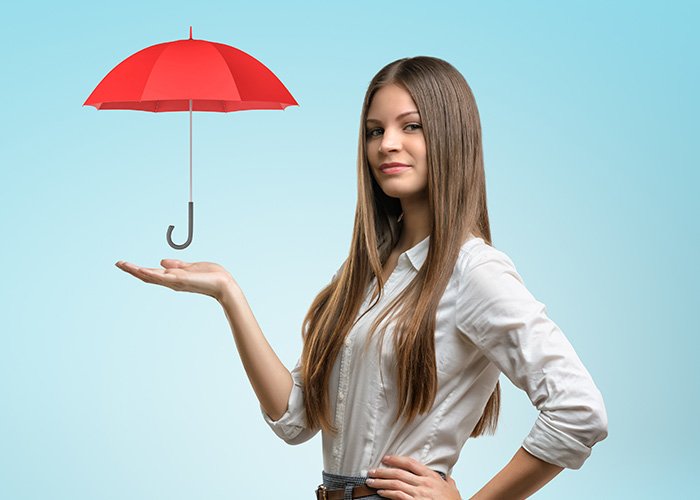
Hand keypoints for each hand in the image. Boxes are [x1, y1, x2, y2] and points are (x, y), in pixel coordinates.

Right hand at [115, 259, 235, 300]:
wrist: (224, 284)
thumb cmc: (211, 276)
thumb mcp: (190, 267)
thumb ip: (177, 265)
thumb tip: (162, 262)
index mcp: (173, 277)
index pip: (152, 273)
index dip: (138, 269)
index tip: (125, 263)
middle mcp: (171, 281)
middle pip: (147, 276)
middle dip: (132, 270)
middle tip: (118, 263)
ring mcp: (175, 282)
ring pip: (152, 277)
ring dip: (137, 270)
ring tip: (123, 264)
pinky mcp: (181, 281)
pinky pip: (163, 277)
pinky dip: (152, 274)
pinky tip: (141, 270)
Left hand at [366, 455, 461, 499]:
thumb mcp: (453, 490)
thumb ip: (448, 482)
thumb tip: (448, 478)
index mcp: (432, 476)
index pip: (410, 463)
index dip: (396, 459)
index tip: (386, 458)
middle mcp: (424, 483)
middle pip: (399, 473)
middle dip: (382, 471)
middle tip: (371, 471)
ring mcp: (419, 494)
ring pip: (395, 484)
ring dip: (381, 482)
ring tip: (370, 481)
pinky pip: (398, 496)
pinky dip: (387, 493)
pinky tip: (381, 493)